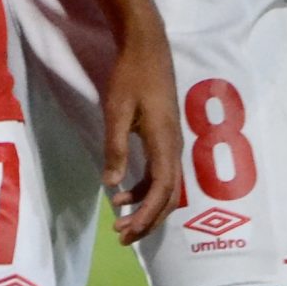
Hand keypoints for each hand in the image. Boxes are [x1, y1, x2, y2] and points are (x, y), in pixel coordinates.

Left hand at [103, 27, 182, 245]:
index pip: (162, 191)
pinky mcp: (165, 138)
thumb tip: (111, 184)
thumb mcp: (116, 111)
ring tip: (121, 222)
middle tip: (122, 237)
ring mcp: (172, 144)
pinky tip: (124, 194)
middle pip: (168, 197)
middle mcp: (175, 148)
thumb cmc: (131, 76)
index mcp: (166, 143)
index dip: (147, 215)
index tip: (126, 231)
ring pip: (165, 188)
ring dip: (145, 207)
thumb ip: (115, 147)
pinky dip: (144, 189)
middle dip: (148, 220)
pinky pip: (160, 174)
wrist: (147, 48)